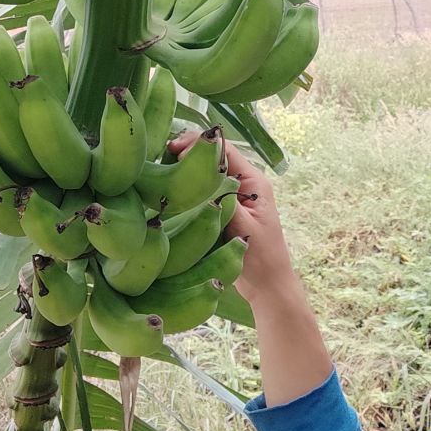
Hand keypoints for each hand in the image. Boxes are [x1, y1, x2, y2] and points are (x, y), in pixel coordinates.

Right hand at [166, 128, 299, 310]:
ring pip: (207, 174)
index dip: (200, 145)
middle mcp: (243, 184)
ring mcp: (232, 197)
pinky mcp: (223, 210)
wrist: (267, 286)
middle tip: (163, 154)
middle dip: (190, 153)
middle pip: (214, 158)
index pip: (225, 150)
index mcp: (253, 181)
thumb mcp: (243, 226)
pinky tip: (171, 188)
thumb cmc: (262, 257)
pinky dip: (189, 187)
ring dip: (188, 169)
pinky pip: (204, 191)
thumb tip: (202, 179)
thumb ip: (224, 201)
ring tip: (163, 167)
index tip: (174, 148)